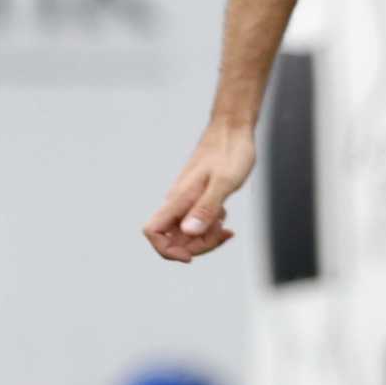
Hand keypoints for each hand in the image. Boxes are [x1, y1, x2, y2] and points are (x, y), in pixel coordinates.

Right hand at [143, 124, 256, 263]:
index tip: (191, 255)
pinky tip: (223, 212)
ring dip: (205, 236)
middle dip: (197, 245)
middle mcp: (178, 201)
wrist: (233, 129)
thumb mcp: (224, 182)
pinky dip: (210, 225)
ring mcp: (185, 200)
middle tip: (222, 231)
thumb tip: (189, 232)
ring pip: (186, 232)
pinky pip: (195, 222)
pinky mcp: (194, 198)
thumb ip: (206, 207)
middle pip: (173, 238)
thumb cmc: (230, 151)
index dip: (167, 249)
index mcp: (180, 198)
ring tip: (225, 220)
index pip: (153, 232)